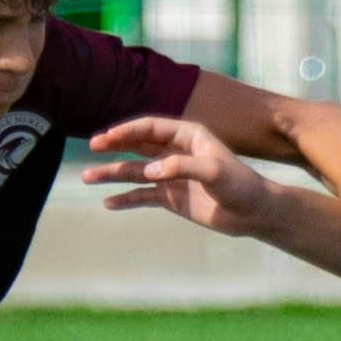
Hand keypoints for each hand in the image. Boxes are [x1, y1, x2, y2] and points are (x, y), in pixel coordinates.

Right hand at [86, 113, 276, 232]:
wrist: (254, 213)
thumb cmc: (241, 185)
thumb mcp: (214, 171)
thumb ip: (182, 167)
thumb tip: (150, 171)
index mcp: (188, 135)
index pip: (150, 127)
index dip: (126, 131)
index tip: (105, 138)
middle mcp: (176, 152)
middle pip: (137, 145)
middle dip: (114, 145)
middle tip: (92, 148)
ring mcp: (172, 175)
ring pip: (135, 172)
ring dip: (112, 174)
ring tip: (86, 178)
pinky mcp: (172, 197)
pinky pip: (143, 196)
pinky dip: (126, 199)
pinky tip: (108, 203)